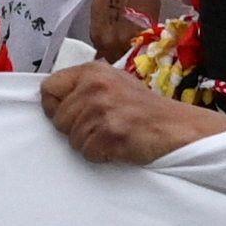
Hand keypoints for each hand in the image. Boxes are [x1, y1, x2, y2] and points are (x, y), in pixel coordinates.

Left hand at [43, 58, 225, 167]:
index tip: (70, 115)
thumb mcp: (115, 83)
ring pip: (72, 139)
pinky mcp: (109, 133)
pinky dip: (101, 155)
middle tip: (102, 127)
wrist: (177, 127)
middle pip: (58, 119)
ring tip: (113, 135)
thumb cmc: (146, 109)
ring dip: (90, 144)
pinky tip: (118, 145)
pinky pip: (88, 152)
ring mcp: (102, 110)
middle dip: (75, 130)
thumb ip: (86, 87)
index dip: (55, 106)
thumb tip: (54, 100)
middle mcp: (94, 86)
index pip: (48, 88)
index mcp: (92, 71)